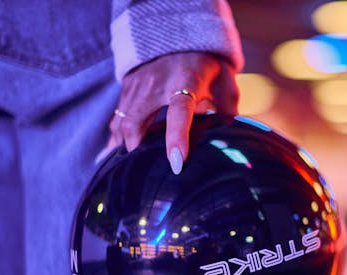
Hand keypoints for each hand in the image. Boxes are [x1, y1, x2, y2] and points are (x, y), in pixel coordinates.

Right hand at [109, 52, 238, 174]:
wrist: (178, 31)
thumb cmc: (207, 63)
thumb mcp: (224, 80)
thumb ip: (227, 108)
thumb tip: (229, 135)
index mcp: (186, 80)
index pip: (179, 111)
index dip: (177, 137)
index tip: (177, 163)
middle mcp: (156, 82)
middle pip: (137, 121)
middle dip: (136, 149)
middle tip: (142, 171)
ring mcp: (138, 84)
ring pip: (122, 121)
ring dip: (124, 146)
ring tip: (126, 168)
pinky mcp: (127, 86)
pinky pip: (117, 116)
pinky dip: (117, 137)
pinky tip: (116, 154)